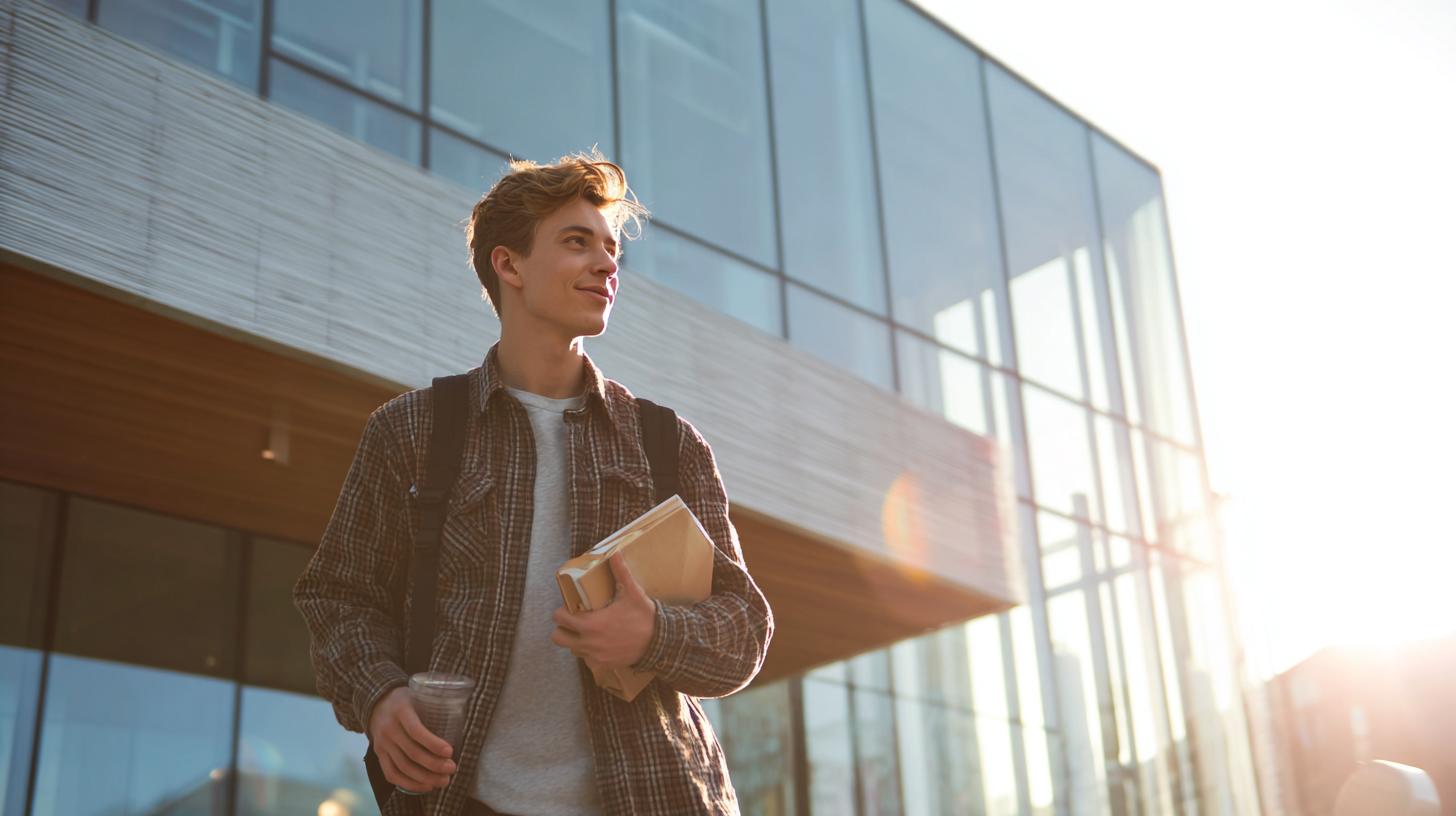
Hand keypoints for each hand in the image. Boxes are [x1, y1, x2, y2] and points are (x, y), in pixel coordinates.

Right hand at [367, 686, 456, 792]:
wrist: (377, 702)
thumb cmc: (407, 700)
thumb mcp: (418, 694)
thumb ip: (435, 705)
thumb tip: (462, 718)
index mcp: (401, 711)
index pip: (416, 731)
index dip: (433, 743)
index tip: (450, 752)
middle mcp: (389, 728)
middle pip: (411, 752)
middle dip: (434, 764)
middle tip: (452, 769)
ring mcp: (382, 743)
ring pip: (403, 767)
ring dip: (425, 778)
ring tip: (443, 781)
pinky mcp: (379, 754)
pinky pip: (391, 774)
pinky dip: (409, 784)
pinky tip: (426, 786)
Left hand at [551, 553, 656, 669]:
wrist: (659, 642)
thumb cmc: (644, 616)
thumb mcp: (632, 593)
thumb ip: (621, 573)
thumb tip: (616, 553)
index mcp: (591, 623)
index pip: (559, 618)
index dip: (562, 610)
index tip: (572, 606)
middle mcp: (589, 642)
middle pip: (557, 637)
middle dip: (563, 628)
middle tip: (574, 620)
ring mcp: (594, 656)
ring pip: (571, 649)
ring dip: (575, 640)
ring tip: (588, 630)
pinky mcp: (602, 665)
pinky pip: (586, 659)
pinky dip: (589, 652)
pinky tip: (599, 642)